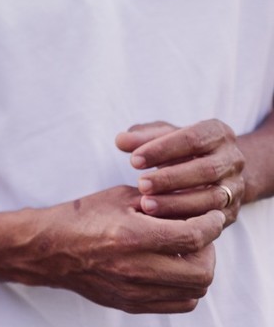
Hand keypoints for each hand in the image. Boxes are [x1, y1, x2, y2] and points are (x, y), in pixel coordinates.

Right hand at [25, 185, 223, 313]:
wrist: (47, 248)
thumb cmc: (81, 217)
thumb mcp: (118, 198)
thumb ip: (158, 203)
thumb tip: (190, 206)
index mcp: (131, 236)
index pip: (192, 237)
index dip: (211, 225)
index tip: (213, 217)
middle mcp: (135, 268)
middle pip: (201, 271)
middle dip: (210, 251)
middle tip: (201, 236)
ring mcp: (134, 290)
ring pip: (194, 291)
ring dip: (199, 270)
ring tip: (187, 253)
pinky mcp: (132, 304)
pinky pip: (178, 304)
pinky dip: (185, 288)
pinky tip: (173, 269)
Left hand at [117, 120, 244, 223]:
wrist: (211, 170)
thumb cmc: (179, 148)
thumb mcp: (163, 136)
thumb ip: (142, 136)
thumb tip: (121, 140)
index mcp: (219, 133)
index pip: (193, 138)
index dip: (162, 149)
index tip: (133, 160)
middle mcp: (234, 159)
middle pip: (207, 170)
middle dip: (171, 179)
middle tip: (141, 185)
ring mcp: (236, 187)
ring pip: (212, 198)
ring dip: (177, 203)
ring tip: (146, 205)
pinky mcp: (231, 212)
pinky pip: (211, 219)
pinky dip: (186, 221)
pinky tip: (160, 222)